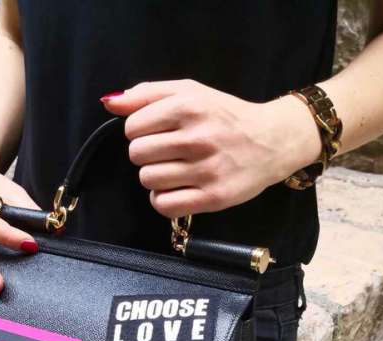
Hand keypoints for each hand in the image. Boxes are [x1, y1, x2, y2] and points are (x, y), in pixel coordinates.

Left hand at [101, 80, 321, 218]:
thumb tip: (110, 102)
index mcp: (189, 107)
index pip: (132, 127)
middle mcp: (198, 138)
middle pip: (137, 154)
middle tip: (167, 152)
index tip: (157, 132)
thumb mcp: (190, 92)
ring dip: (155, 177)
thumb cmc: (225, 116)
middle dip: (146, 154)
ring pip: (149, 180)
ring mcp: (206, 170)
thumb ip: (147, 94)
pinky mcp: (212, 198)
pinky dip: (162, 200)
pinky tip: (175, 190)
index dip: (139, 131)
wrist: (273, 141)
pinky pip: (164, 205)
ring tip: (174, 170)